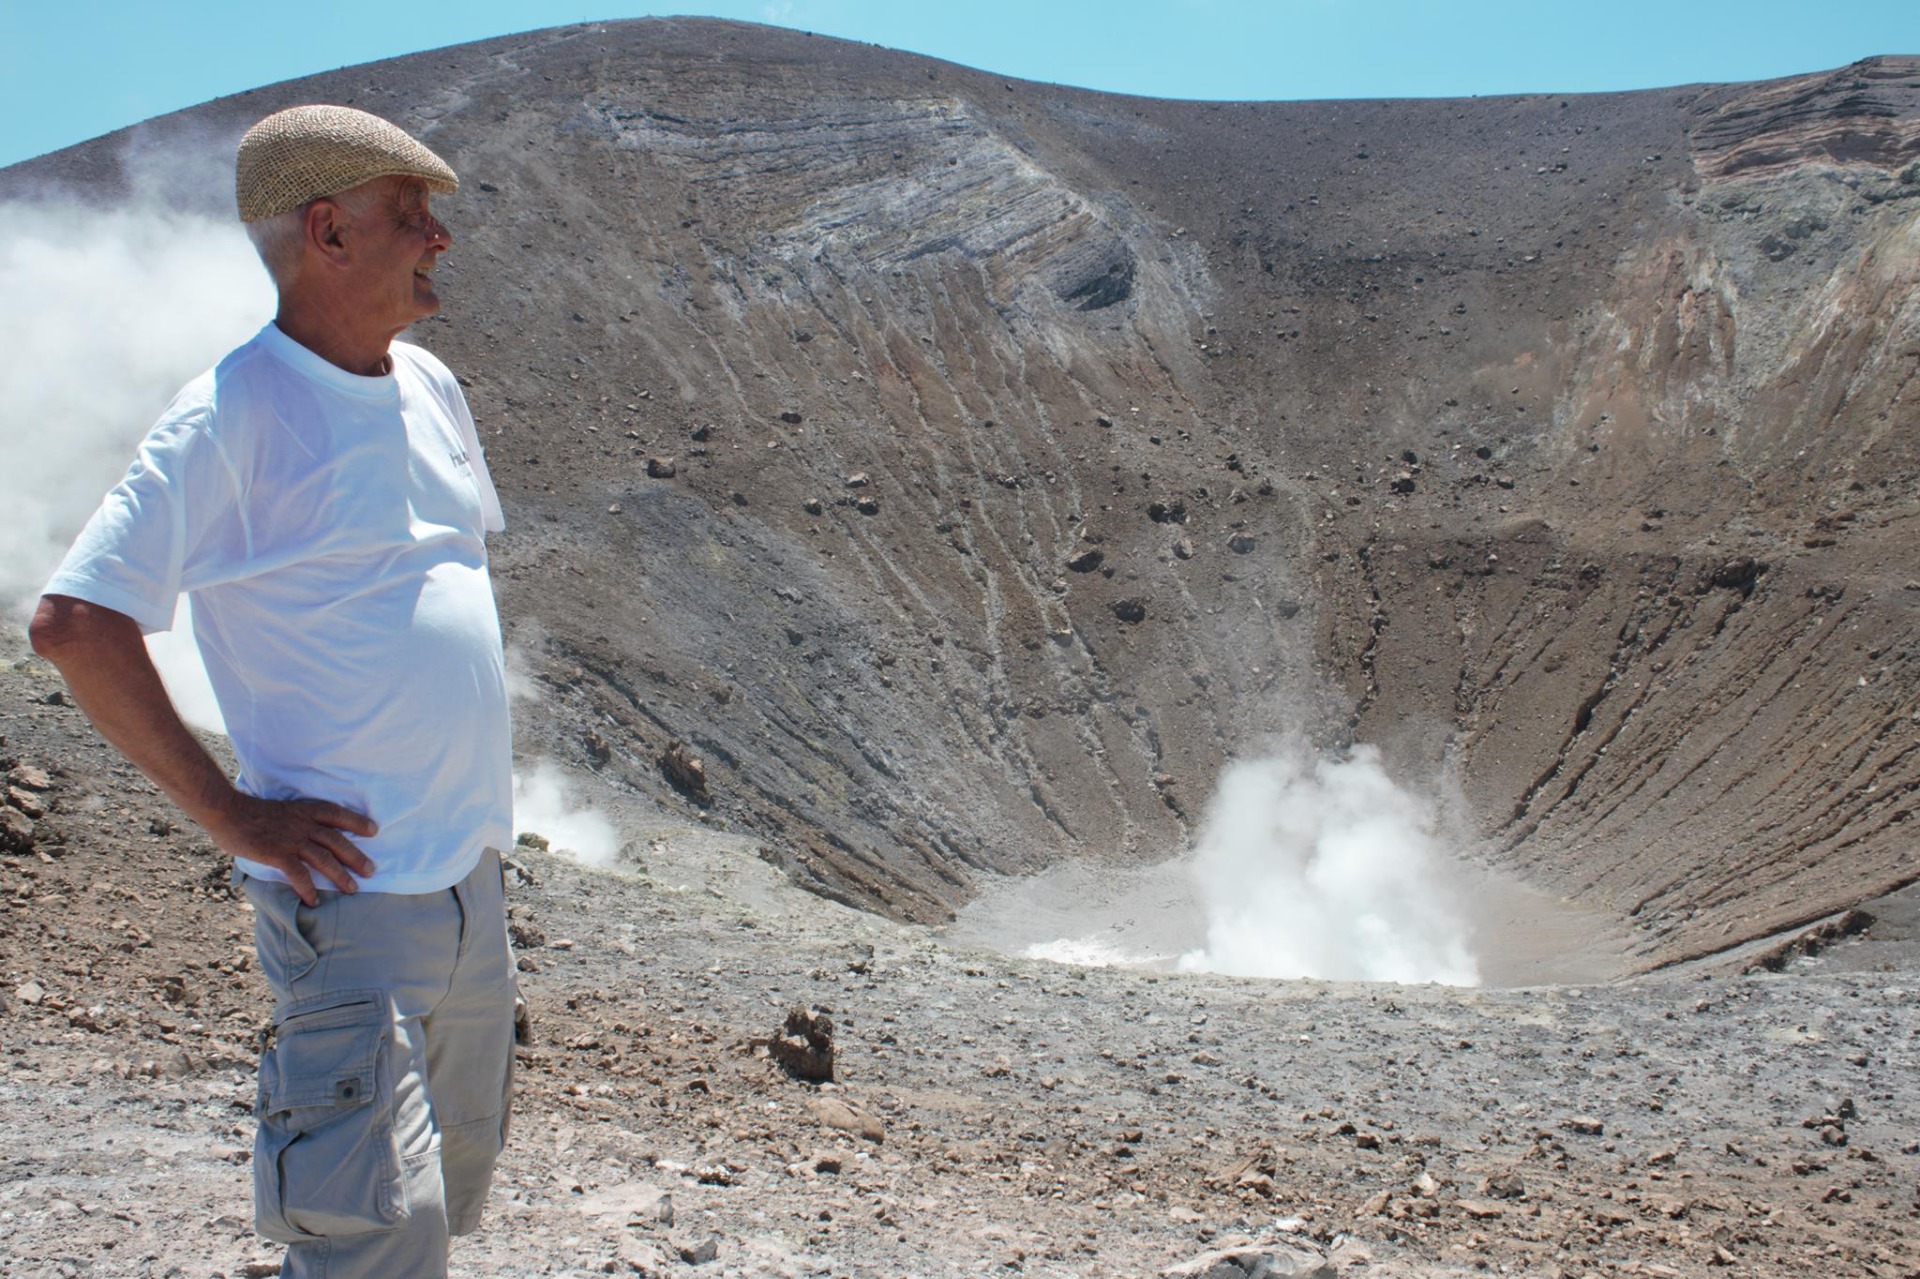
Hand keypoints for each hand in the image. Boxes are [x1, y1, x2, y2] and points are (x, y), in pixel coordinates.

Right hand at [208, 792, 378, 905]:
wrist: (226, 811)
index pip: (337, 813)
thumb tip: (308, 835)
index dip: (357, 821)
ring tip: (352, 889)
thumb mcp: (282, 809)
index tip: (374, 830)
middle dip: (356, 856)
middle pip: (337, 840)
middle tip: (370, 871)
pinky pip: (298, 873)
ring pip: (324, 858)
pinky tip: (314, 901)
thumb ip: (297, 821)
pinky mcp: (277, 853)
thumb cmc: (251, 813)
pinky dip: (308, 888)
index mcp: (305, 810)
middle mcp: (303, 824)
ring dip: (340, 875)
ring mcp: (291, 838)